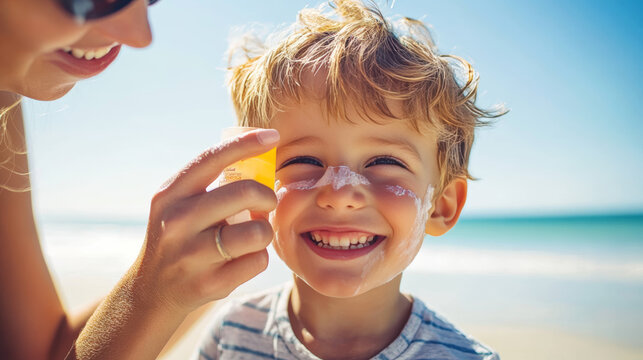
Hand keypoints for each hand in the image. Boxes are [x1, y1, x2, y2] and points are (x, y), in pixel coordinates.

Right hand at [136, 128, 279, 312]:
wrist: (152, 291)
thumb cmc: (180, 237)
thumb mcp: (179, 205)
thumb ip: (209, 184)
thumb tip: (258, 156)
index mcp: (171, 194)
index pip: (213, 158)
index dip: (247, 143)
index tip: (273, 135)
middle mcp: (177, 222)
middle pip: (246, 192)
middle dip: (267, 196)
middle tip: (266, 203)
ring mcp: (191, 255)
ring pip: (257, 231)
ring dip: (264, 232)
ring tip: (251, 235)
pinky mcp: (209, 284)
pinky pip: (257, 262)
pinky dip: (258, 258)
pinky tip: (241, 260)